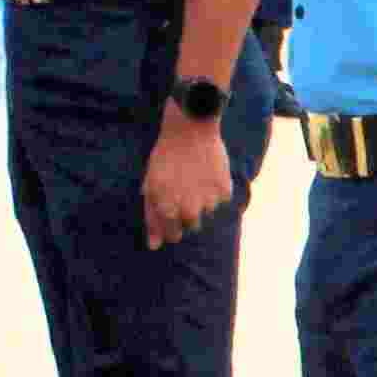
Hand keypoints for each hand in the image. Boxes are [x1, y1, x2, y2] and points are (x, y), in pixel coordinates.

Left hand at [140, 108, 232, 247]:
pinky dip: (216, 189)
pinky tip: (208, 171)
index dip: (170, 224)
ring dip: (202, 199)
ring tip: (195, 175)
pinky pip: (221, 199)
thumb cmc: (166, 156)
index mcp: (166, 209)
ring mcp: (209, 202)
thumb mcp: (151, 184)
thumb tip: (154, 247)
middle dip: (186, 210)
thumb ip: (152, 217)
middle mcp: (188, 210)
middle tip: (184, 187)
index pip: (172, 235)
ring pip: (207, 211)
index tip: (172, 208)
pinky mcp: (225, 191)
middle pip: (191, 225)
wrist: (190, 129)